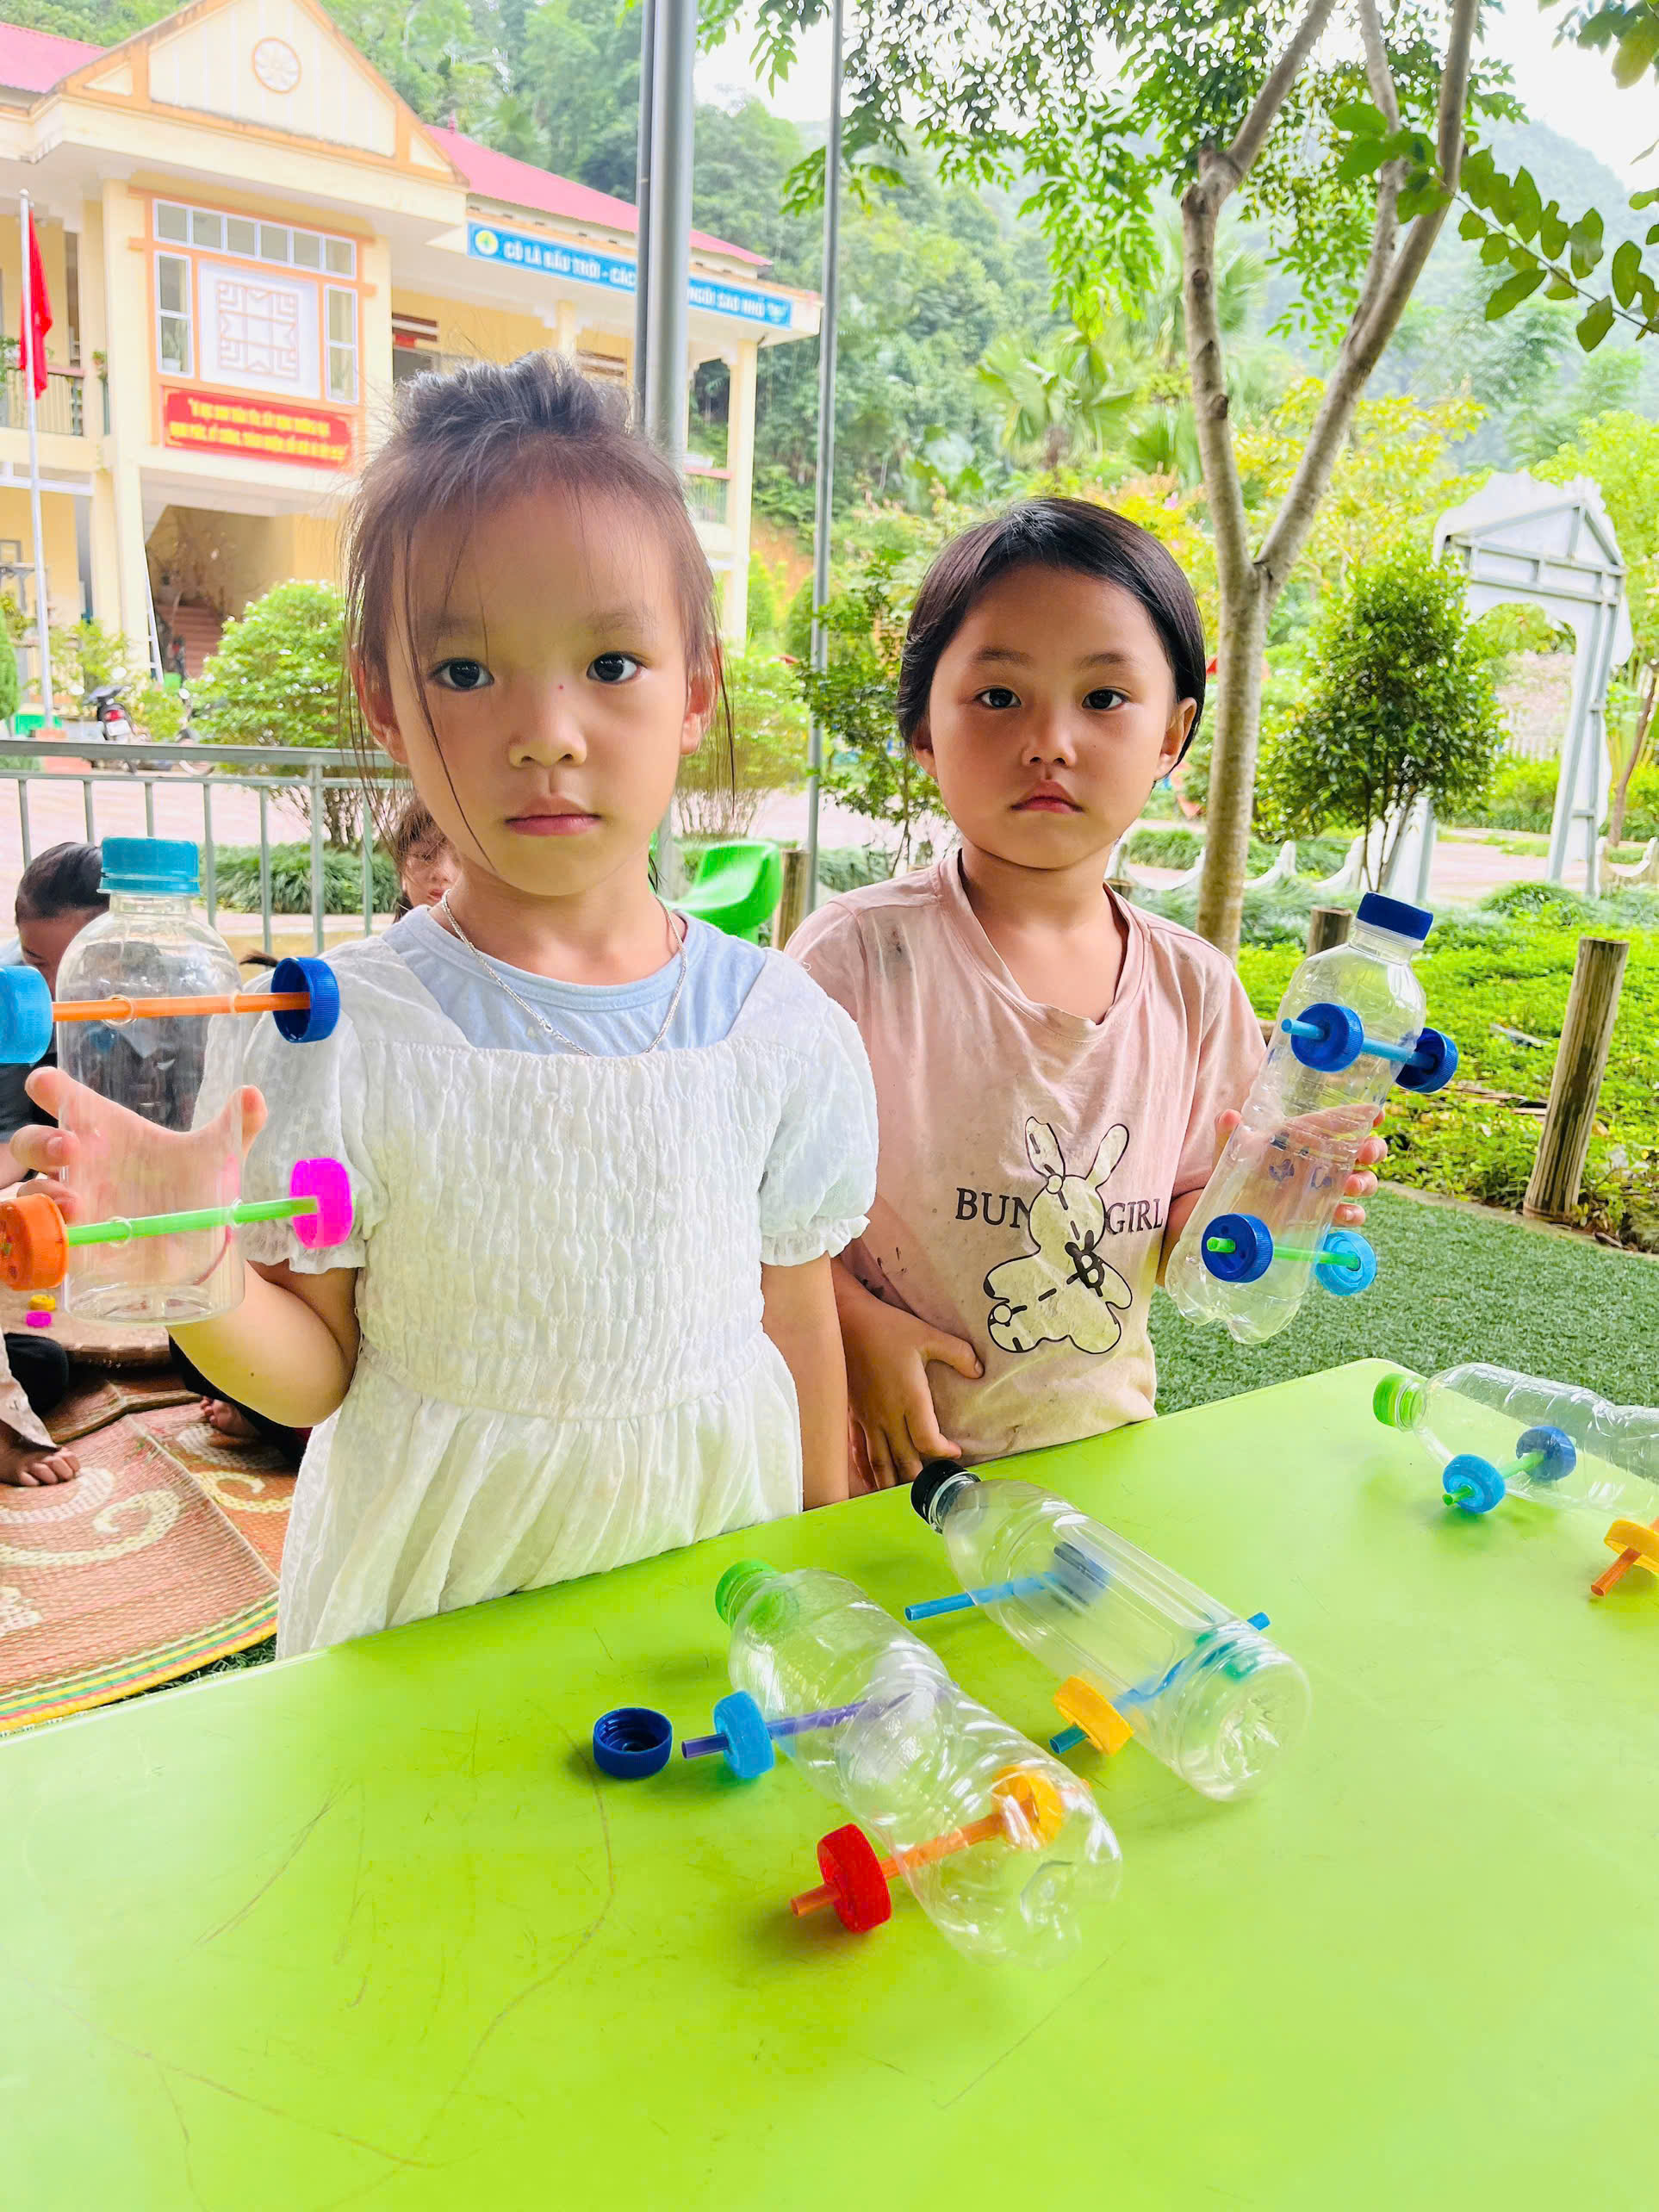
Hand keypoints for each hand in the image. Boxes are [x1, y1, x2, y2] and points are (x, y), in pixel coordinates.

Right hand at [12, 1069, 266, 1272]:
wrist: (204, 1250)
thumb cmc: (198, 1191)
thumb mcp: (221, 1157)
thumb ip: (238, 1125)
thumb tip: (254, 1094)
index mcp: (105, 1131)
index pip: (61, 1096)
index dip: (47, 1086)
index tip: (49, 1086)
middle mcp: (80, 1166)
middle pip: (31, 1142)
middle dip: (40, 1141)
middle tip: (70, 1149)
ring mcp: (71, 1205)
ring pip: (29, 1193)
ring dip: (42, 1195)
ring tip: (76, 1204)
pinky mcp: (72, 1244)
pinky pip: (38, 1239)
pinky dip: (40, 1237)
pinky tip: (65, 1238)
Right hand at [840, 1287, 980, 1488]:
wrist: (845, 1322)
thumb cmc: (888, 1329)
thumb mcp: (928, 1336)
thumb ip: (958, 1354)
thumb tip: (980, 1372)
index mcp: (909, 1399)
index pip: (927, 1440)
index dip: (943, 1452)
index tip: (955, 1452)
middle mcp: (888, 1415)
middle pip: (904, 1460)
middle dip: (920, 1477)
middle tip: (934, 1487)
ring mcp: (868, 1418)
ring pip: (879, 1462)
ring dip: (892, 1482)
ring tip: (904, 1497)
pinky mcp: (854, 1415)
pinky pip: (859, 1450)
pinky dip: (866, 1469)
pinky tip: (871, 1481)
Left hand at [1213, 1105, 1386, 1227]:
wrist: (1228, 1210)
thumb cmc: (1236, 1172)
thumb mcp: (1231, 1150)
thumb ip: (1229, 1131)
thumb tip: (1229, 1115)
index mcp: (1308, 1138)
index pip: (1341, 1123)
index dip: (1363, 1116)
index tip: (1376, 1114)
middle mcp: (1325, 1162)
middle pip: (1365, 1152)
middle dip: (1374, 1150)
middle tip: (1366, 1153)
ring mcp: (1327, 1189)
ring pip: (1364, 1182)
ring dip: (1364, 1181)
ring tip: (1350, 1185)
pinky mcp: (1324, 1216)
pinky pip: (1350, 1214)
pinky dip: (1353, 1214)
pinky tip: (1344, 1213)